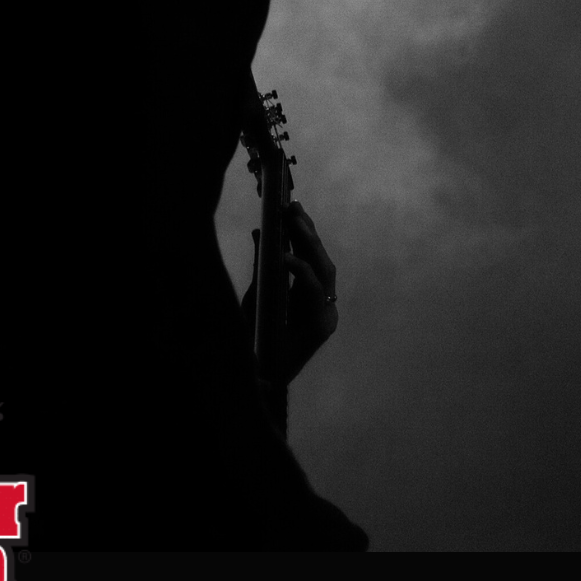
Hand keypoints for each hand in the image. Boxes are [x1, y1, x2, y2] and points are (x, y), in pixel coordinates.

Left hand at [242, 200, 338, 382]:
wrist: (256, 375)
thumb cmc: (256, 336)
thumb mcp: (257, 293)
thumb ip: (262, 265)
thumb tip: (258, 232)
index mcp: (308, 294)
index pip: (312, 256)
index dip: (304, 230)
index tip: (291, 206)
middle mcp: (321, 302)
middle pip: (321, 259)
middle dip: (308, 231)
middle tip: (292, 207)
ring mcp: (325, 314)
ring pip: (325, 270)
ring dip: (309, 244)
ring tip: (292, 221)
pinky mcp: (321, 327)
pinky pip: (314, 293)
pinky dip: (301, 272)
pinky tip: (285, 257)